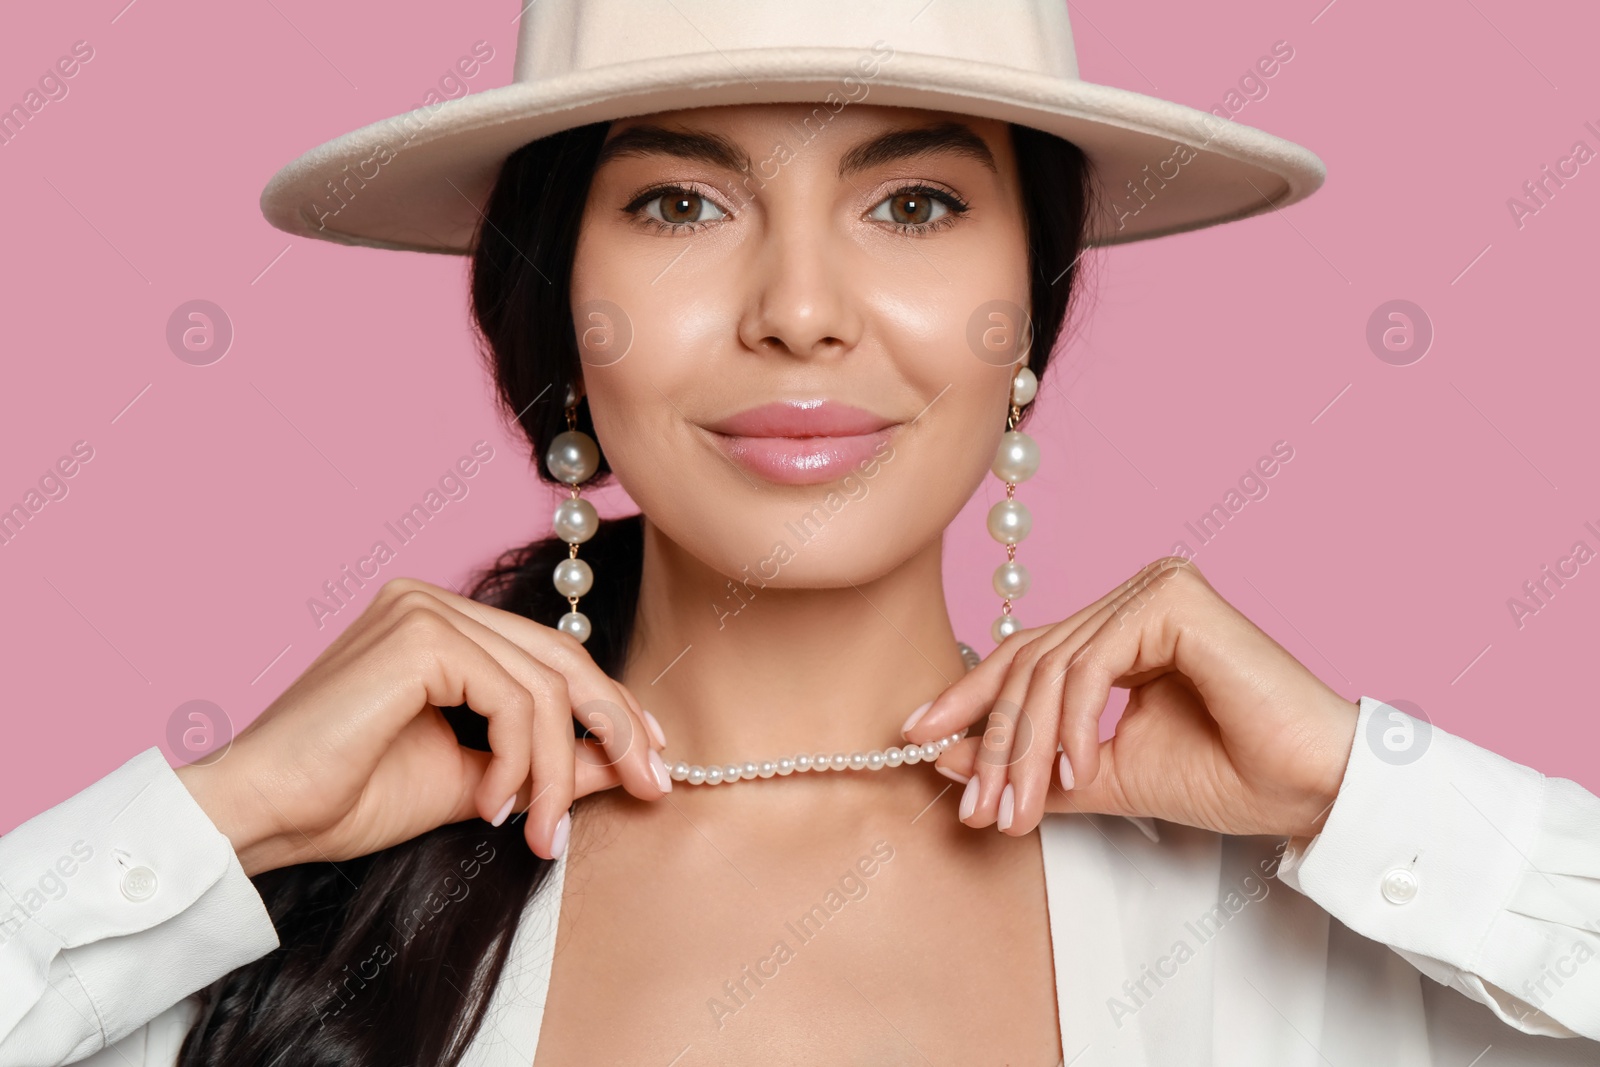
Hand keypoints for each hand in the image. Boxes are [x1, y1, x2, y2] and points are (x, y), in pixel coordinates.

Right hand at [176, 578, 669, 873]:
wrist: (263, 816)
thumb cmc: (348, 799)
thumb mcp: (478, 782)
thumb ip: (551, 764)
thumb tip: (628, 761)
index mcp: (443, 626)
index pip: (553, 656)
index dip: (612, 706)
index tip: (653, 758)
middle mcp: (434, 601)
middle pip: (563, 660)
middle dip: (615, 728)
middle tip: (651, 786)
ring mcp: (424, 610)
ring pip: (544, 686)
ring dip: (557, 768)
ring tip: (540, 831)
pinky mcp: (419, 636)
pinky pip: (513, 698)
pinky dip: (518, 760)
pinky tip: (491, 805)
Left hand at [904, 557, 1359, 839]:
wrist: (1307, 789)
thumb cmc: (1226, 776)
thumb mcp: (1103, 775)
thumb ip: (1031, 764)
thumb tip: (945, 758)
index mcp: (1120, 628)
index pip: (1025, 657)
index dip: (967, 700)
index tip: (917, 744)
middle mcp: (1133, 598)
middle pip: (1030, 663)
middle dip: (992, 741)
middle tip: (976, 807)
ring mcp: (1154, 590)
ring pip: (1053, 666)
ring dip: (1025, 745)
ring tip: (1019, 807)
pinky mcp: (1174, 598)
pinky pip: (1093, 662)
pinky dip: (1073, 722)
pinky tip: (1078, 771)